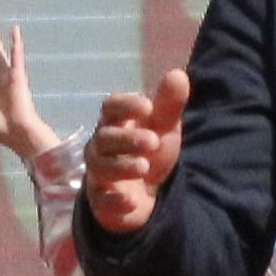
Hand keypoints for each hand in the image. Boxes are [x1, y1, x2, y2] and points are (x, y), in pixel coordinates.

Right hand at [83, 69, 189, 235]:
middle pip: (104, 137)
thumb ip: (169, 105)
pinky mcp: (100, 201)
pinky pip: (100, 199)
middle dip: (127, 138)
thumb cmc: (150, 152)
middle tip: (153, 142)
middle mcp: (101, 146)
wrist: (144, 194)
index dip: (125, 105)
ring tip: (145, 167)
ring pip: (100, 167)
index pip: (110, 108)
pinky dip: (114, 201)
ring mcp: (98, 173)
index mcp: (115, 124)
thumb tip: (178, 74)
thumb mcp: (164, 128)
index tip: (148, 107)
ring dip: (121, 166)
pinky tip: (131, 201)